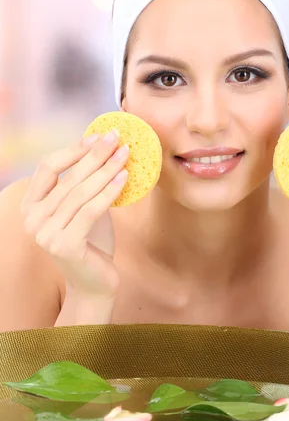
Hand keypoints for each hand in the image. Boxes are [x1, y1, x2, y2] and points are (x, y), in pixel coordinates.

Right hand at [20, 129, 128, 298]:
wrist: (95, 284)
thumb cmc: (91, 243)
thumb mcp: (83, 208)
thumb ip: (84, 184)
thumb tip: (105, 147)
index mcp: (30, 206)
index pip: (47, 167)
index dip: (73, 150)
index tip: (97, 136)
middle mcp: (32, 219)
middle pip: (67, 177)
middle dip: (95, 155)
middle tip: (117, 138)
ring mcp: (45, 234)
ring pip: (80, 193)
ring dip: (106, 169)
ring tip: (126, 154)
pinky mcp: (64, 245)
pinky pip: (91, 210)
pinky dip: (109, 191)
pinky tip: (125, 177)